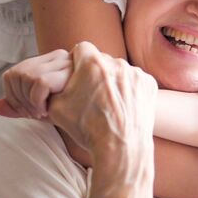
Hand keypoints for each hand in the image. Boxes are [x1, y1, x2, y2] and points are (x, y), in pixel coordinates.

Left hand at [0, 49, 71, 117]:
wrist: (96, 118)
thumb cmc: (70, 112)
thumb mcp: (40, 109)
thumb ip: (19, 107)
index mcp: (47, 62)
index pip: (12, 74)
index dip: (12, 96)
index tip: (26, 111)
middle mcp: (55, 57)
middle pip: (16, 74)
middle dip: (19, 101)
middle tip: (34, 115)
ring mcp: (63, 61)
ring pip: (26, 77)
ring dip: (30, 102)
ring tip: (41, 113)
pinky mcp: (67, 70)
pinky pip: (40, 82)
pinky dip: (38, 101)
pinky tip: (47, 111)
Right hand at [44, 42, 157, 163]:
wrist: (120, 148)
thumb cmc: (88, 128)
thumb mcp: (56, 108)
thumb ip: (53, 87)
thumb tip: (49, 81)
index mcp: (91, 63)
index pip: (81, 49)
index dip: (77, 61)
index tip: (78, 74)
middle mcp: (115, 62)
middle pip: (101, 60)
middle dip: (95, 73)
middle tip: (92, 94)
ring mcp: (134, 73)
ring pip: (119, 71)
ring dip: (113, 82)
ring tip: (109, 104)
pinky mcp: (148, 84)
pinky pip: (135, 81)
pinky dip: (130, 91)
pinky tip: (124, 107)